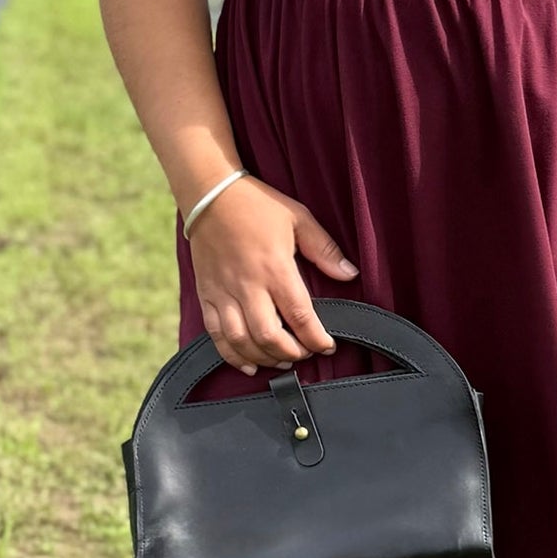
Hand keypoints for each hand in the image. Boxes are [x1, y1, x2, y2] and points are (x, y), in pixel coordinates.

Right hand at [188, 175, 358, 373]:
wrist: (209, 194)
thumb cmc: (257, 205)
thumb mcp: (298, 218)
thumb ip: (324, 249)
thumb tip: (350, 274)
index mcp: (274, 267)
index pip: (300, 315)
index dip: (316, 338)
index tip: (327, 346)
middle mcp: (248, 285)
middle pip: (269, 336)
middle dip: (291, 353)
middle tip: (304, 353)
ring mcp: (223, 292)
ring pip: (242, 340)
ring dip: (264, 358)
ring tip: (281, 361)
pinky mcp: (206, 294)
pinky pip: (216, 334)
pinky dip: (231, 354)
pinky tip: (248, 363)